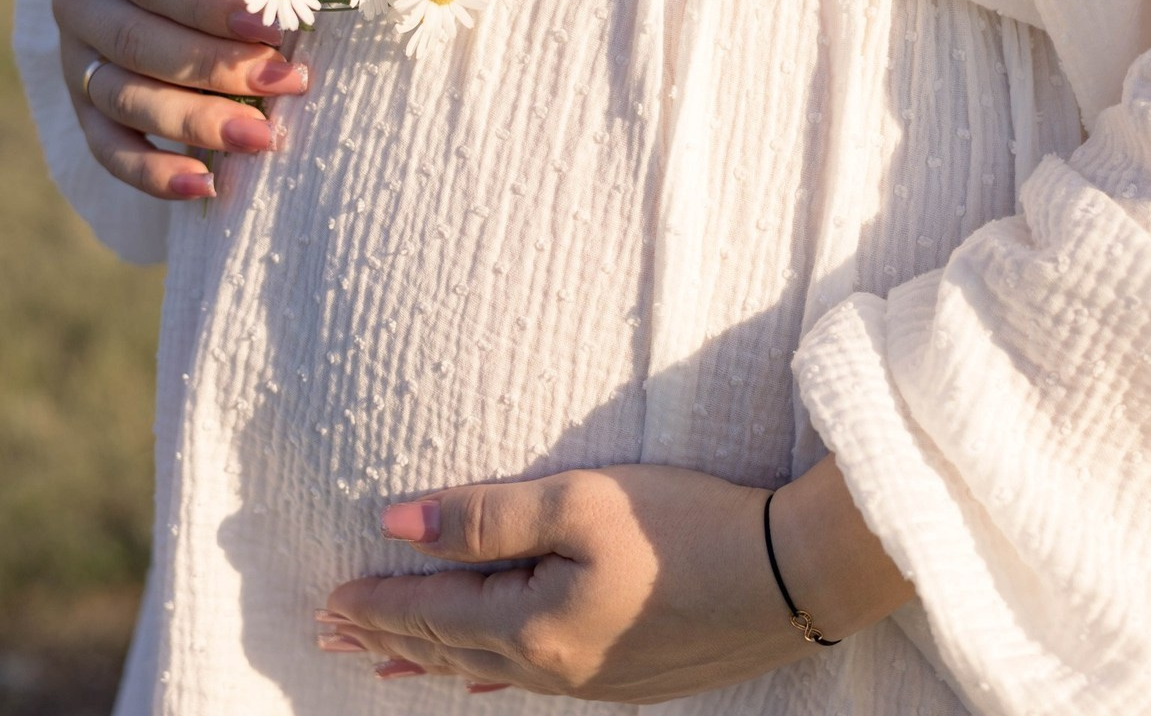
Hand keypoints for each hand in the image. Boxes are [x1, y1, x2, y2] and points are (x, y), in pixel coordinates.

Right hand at [51, 0, 309, 199]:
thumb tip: (289, 16)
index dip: (212, 7)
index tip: (273, 30)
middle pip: (137, 43)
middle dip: (218, 70)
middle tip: (285, 84)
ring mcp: (74, 59)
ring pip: (124, 99)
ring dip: (197, 124)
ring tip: (262, 137)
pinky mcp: (85, 109)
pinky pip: (109, 149)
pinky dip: (153, 174)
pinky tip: (205, 186)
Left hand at [320, 459, 912, 700]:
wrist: (787, 576)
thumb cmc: (683, 526)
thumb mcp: (581, 502)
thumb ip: (485, 516)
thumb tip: (397, 523)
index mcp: (535, 627)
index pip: (433, 615)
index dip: (379, 605)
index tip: (328, 602)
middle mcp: (554, 668)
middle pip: (452, 651)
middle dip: (391, 638)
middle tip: (336, 637)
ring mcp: (593, 680)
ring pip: (487, 673)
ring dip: (432, 660)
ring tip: (387, 664)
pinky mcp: (627, 677)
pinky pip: (531, 682)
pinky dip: (488, 676)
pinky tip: (486, 682)